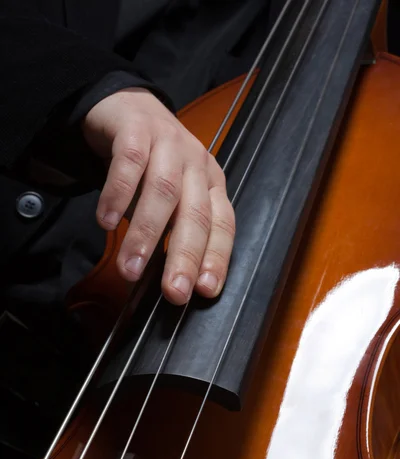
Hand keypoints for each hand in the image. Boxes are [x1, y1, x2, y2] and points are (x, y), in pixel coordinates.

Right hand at [82, 88, 234, 305]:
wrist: (126, 107)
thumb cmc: (151, 164)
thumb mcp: (171, 199)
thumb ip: (172, 230)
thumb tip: (170, 278)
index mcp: (210, 185)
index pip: (222, 225)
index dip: (216, 258)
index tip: (206, 290)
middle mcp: (196, 164)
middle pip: (195, 214)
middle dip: (185, 257)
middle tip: (174, 292)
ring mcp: (169, 143)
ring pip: (163, 192)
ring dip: (146, 234)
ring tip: (131, 268)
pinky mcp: (137, 128)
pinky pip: (130, 162)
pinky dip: (118, 194)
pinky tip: (105, 222)